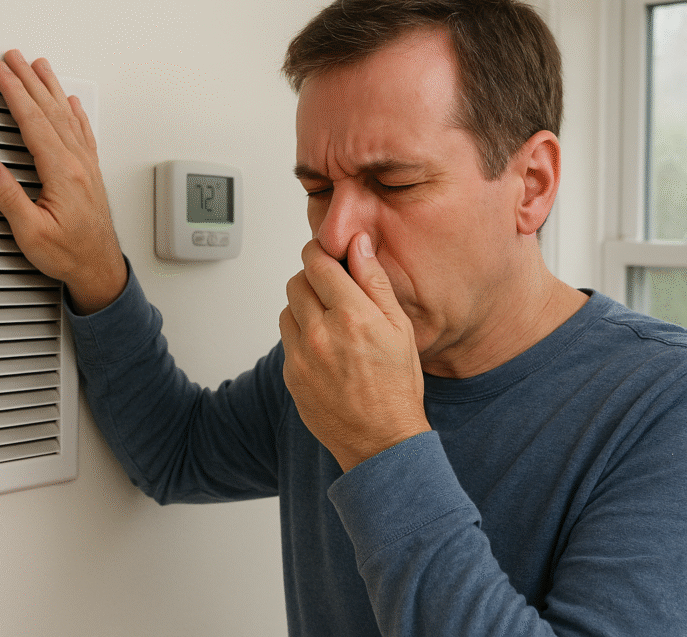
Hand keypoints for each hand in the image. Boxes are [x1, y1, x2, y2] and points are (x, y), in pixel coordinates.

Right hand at [0, 50, 126, 314]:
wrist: (99, 269)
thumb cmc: (69, 254)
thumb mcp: (30, 232)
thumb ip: (8, 197)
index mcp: (62, 173)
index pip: (34, 122)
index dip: (16, 94)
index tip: (2, 73)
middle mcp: (78, 164)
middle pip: (51, 111)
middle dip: (30, 81)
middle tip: (14, 57)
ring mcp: (86, 168)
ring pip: (67, 117)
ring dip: (51, 89)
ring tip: (40, 67)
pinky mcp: (90, 175)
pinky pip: (83, 133)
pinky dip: (75, 113)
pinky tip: (72, 104)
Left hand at [279, 233, 429, 471]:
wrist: (380, 441)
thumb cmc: (396, 387)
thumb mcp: (399, 328)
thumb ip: (375, 281)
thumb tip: (359, 244)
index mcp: (352, 316)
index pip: (317, 263)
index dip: (319, 252)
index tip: (326, 254)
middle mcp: (320, 333)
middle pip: (296, 282)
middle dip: (313, 279)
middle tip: (333, 290)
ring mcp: (300, 355)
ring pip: (288, 309)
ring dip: (304, 307)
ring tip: (330, 322)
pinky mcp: (290, 374)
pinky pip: (287, 339)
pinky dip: (301, 335)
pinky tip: (325, 349)